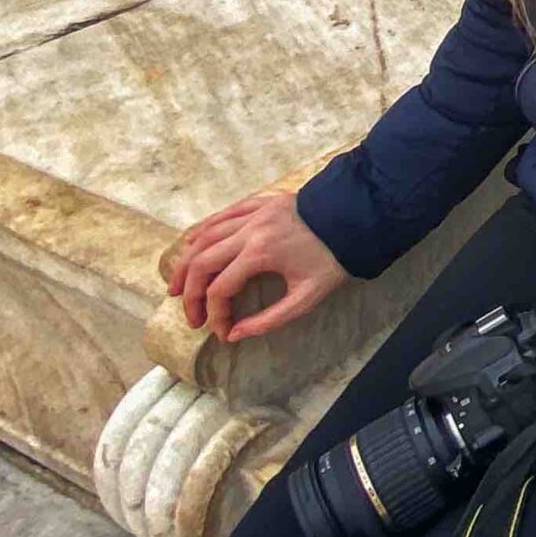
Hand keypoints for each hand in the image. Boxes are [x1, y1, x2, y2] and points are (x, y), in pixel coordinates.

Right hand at [164, 188, 349, 342]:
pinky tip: (191, 245)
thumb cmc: (334, 259)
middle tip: (191, 317)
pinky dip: (201, 231)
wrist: (358, 217)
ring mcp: (252, 212)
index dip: (215, 315)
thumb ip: (269, 319)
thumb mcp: (307, 297)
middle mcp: (248, 230)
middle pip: (201, 262)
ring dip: (186, 262)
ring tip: (177, 287)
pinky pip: (221, 214)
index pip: (219, 289)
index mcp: (260, 253)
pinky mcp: (259, 202)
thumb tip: (234, 334)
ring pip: (205, 236)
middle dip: (189, 293)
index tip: (222, 332)